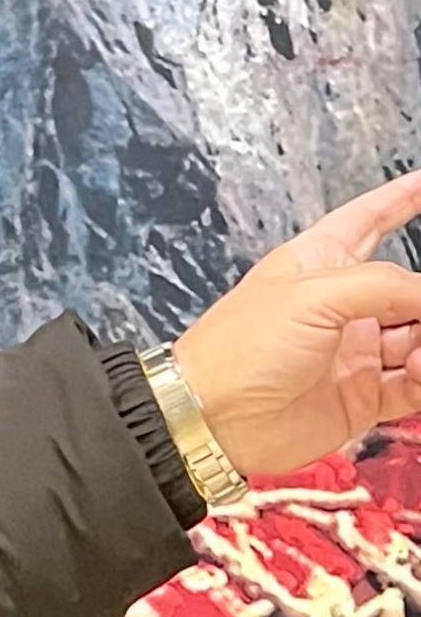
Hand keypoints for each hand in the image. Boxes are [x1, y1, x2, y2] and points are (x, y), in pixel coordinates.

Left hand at [175, 171, 420, 476]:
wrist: (216, 417)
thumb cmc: (241, 347)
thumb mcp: (311, 297)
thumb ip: (381, 285)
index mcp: (317, 263)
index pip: (366, 221)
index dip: (398, 200)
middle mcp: (340, 304)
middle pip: (408, 289)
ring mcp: (354, 350)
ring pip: (419, 336)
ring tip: (417, 351)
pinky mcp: (362, 395)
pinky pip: (416, 382)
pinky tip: (419, 371)